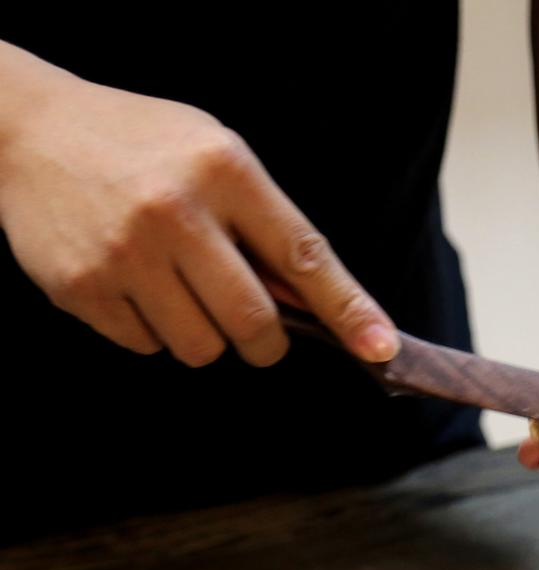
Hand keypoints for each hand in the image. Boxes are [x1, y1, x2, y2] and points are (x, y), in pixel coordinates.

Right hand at [0, 72, 396, 366]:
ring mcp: (124, 253)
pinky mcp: (82, 287)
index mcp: (224, 171)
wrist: (25, 128)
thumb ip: (265, 225)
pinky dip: (153, 331)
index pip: (303, 256)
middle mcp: (176, 212)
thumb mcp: (214, 157)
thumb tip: (313, 307)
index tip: (381, 349)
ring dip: (204, 335)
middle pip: (254, 324)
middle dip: (264, 341)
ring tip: (177, 287)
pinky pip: (147, 348)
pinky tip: (133, 284)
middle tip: (255, 329)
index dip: (348, 310)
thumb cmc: (142, 146)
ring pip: (201, 348)